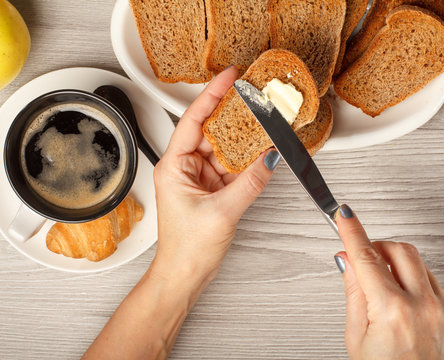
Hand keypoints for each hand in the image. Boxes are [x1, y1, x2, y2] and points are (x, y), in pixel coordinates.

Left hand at [152, 66, 279, 284]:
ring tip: (264, 120)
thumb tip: (270, 160)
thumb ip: (250, 183)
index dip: (212, 95)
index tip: (229, 77)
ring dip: (244, 138)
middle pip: (211, 131)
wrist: (184, 276)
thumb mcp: (222, 212)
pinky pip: (231, 167)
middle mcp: (184, 168)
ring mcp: (199, 178)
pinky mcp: (211, 190)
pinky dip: (247, 161)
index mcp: (173, 166)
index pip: (192, 120)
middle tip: (253, 95)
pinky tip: (262, 151)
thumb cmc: (186, 249)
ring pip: (224, 149)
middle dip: (233, 114)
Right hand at [334, 205, 443, 359]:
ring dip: (396, 266)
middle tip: (364, 256)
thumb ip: (354, 292)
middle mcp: (424, 307)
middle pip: (400, 250)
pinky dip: (414, 283)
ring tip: (383, 288)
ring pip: (419, 264)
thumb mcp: (356, 337)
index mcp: (392, 311)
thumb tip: (347, 261)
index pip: (367, 258)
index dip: (352, 231)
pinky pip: (433, 283)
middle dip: (379, 245)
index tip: (344, 215)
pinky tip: (403, 303)